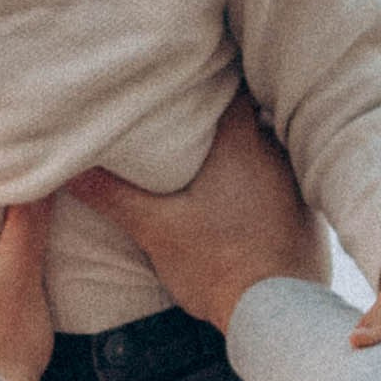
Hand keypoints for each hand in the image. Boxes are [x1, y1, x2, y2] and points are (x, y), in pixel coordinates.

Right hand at [69, 92, 329, 335]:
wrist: (275, 314)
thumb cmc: (216, 266)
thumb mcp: (156, 230)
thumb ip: (113, 196)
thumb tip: (69, 170)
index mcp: (241, 146)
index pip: (237, 87)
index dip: (219, 72)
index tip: (199, 66)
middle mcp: (277, 155)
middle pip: (258, 114)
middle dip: (234, 110)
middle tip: (207, 108)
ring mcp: (300, 186)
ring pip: (277, 149)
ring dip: (256, 148)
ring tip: (228, 151)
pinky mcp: (311, 216)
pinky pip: (293, 184)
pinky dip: (274, 183)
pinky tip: (255, 198)